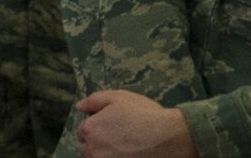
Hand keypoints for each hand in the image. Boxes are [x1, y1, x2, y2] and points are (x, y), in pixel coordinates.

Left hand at [75, 89, 197, 157]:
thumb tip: (79, 107)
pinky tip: (131, 155)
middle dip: (100, 144)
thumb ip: (93, 100)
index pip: (83, 133)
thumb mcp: (118, 97)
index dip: (97, 129)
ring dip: (107, 155)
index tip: (112, 128)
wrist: (171, 137)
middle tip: (121, 139)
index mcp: (89, 130)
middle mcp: (92, 150)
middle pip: (89, 149)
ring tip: (127, 149)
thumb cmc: (145, 115)